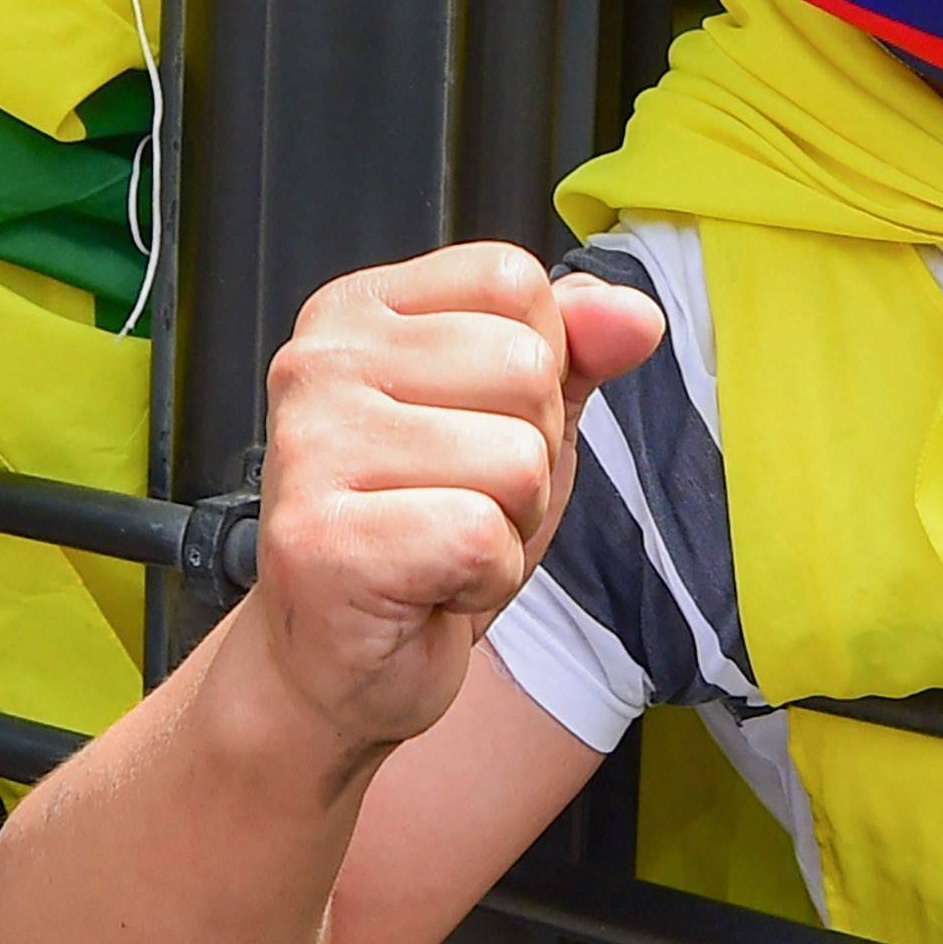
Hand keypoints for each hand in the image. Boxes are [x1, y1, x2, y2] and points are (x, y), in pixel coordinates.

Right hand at [246, 242, 662, 753]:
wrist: (340, 661)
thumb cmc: (420, 534)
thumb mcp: (515, 422)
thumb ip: (576, 352)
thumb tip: (633, 315)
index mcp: (358, 312)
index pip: (511, 281)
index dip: (536, 369)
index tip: (470, 428)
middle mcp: (319, 363)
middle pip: (525, 369)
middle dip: (527, 457)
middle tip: (456, 503)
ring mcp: (309, 449)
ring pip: (515, 459)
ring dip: (506, 526)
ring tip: (438, 546)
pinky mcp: (321, 540)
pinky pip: (480, 537)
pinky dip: (481, 581)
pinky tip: (426, 587)